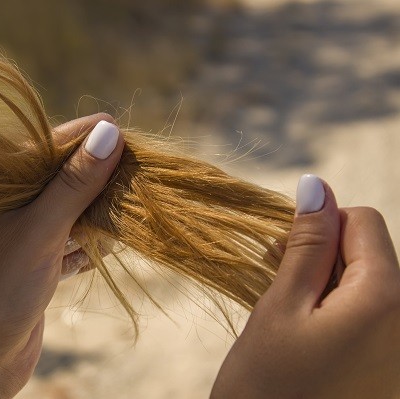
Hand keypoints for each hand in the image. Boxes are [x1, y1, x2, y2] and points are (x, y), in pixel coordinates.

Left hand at [0, 113, 123, 397]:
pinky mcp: (43, 260)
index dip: (99, 141)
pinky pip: (77, 242)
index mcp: (11, 183)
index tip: (136, 147)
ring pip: (80, 211)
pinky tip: (93, 259)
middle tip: (133, 195)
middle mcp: (21, 202)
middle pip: (76, 177)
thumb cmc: (0, 288)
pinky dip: (90, 249)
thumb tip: (109, 131)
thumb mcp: (41, 229)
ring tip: (114, 233)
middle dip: (105, 185)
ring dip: (101, 221)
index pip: (61, 143)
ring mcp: (32, 232)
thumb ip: (74, 183)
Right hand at [211, 175, 399, 397]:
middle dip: (321, 258)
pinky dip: (336, 314)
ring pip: (367, 285)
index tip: (282, 254)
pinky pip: (370, 318)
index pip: (363, 222)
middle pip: (369, 254)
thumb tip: (316, 186)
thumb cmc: (267, 386)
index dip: (319, 227)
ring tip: (287, 316)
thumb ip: (306, 245)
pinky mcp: (388, 368)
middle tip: (276, 284)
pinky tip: (306, 337)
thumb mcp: (280, 307)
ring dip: (324, 287)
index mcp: (386, 299)